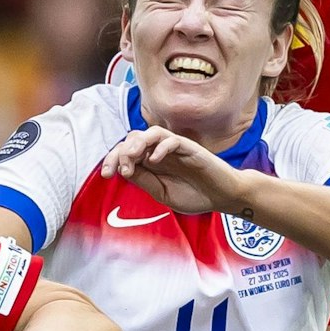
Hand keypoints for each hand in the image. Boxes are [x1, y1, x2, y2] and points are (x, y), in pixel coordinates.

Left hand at [99, 127, 242, 215]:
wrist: (223, 197)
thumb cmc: (195, 195)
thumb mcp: (162, 193)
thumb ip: (144, 181)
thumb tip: (123, 171)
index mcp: (151, 163)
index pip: (126, 152)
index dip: (113, 159)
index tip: (107, 175)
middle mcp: (160, 152)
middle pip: (133, 138)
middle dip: (121, 152)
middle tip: (121, 171)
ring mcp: (174, 148)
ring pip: (150, 133)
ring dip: (137, 144)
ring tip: (132, 159)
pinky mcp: (189, 148)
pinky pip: (171, 139)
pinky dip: (160, 147)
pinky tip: (155, 160)